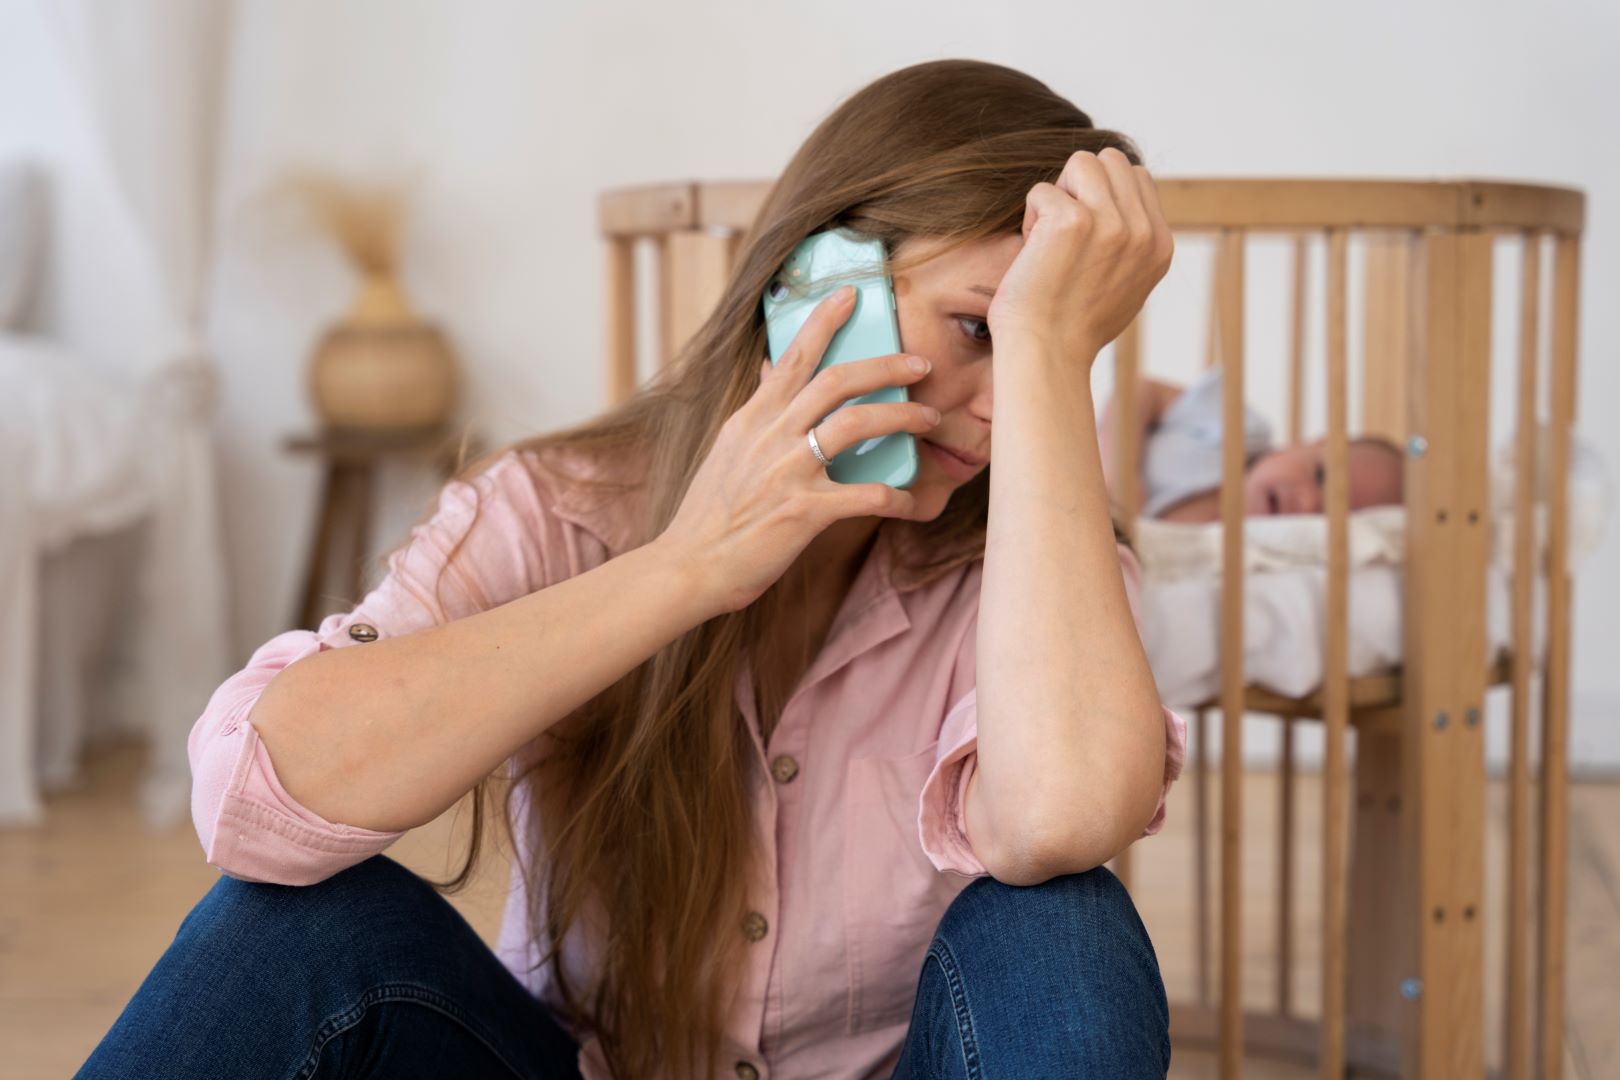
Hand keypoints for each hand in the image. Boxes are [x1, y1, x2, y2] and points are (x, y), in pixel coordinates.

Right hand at [658, 286, 942, 614]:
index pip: (793, 356)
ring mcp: (788, 471)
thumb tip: (772, 369)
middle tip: (920, 363)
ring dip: (900, 416)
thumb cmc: (710, 514)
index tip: (852, 294)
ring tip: (927, 418)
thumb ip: (756, 412)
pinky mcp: (804, 511)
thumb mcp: (727, 449)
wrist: (689, 565)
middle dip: (885, 365)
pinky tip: (912, 501)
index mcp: (752, 418)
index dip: (824, 321)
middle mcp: (771, 435)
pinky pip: (865, 495)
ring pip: (856, 424)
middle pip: (837, 380)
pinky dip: (896, 496)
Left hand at [987, 147, 1173, 363]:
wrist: (1047, 358)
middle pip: (1111, 161)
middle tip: (1062, 234)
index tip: (1083, 239)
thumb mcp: (1126, 286)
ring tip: (1048, 238)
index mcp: (1160, 246)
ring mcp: (1111, 223)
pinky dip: (1030, 218)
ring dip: (1057, 195)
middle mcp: (1142, 232)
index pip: (1137, 178)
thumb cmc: (1073, 328)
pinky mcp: (1072, 221)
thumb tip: (1121, 205)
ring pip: (1081, 162)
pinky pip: (1042, 190)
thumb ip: (1132, 245)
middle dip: (1080, 186)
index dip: (1101, 196)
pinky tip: (1033, 255)